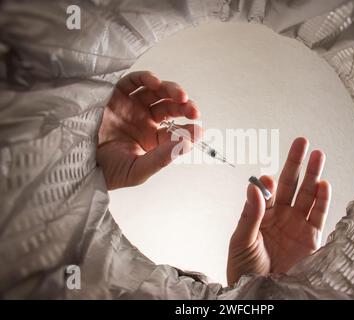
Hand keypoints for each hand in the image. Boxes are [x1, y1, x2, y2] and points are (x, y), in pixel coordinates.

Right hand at [97, 71, 200, 189]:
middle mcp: (145, 120)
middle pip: (171, 108)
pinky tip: (155, 83)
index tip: (198, 129)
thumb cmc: (106, 170)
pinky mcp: (117, 93)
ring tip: (181, 97)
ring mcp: (132, 105)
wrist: (74, 161)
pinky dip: (146, 79)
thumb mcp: (137, 170)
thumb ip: (161, 159)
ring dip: (172, 91)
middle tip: (193, 111)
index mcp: (153, 139)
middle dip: (185, 107)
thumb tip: (187, 145)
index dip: (189, 128)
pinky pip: (135, 82)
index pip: (177, 130)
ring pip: (158, 92)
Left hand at [227, 138, 330, 285]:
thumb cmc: (244, 267)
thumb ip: (250, 214)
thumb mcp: (241, 240)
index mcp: (262, 213)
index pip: (268, 191)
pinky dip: (322, 200)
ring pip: (307, 194)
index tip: (269, 179)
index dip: (269, 182)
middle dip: (296, 163)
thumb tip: (254, 187)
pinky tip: (323, 184)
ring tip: (318, 154)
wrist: (260, 291)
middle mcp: (281, 215)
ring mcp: (297, 224)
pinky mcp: (311, 237)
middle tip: (302, 142)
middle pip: (291, 184)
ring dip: (313, 174)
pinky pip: (318, 215)